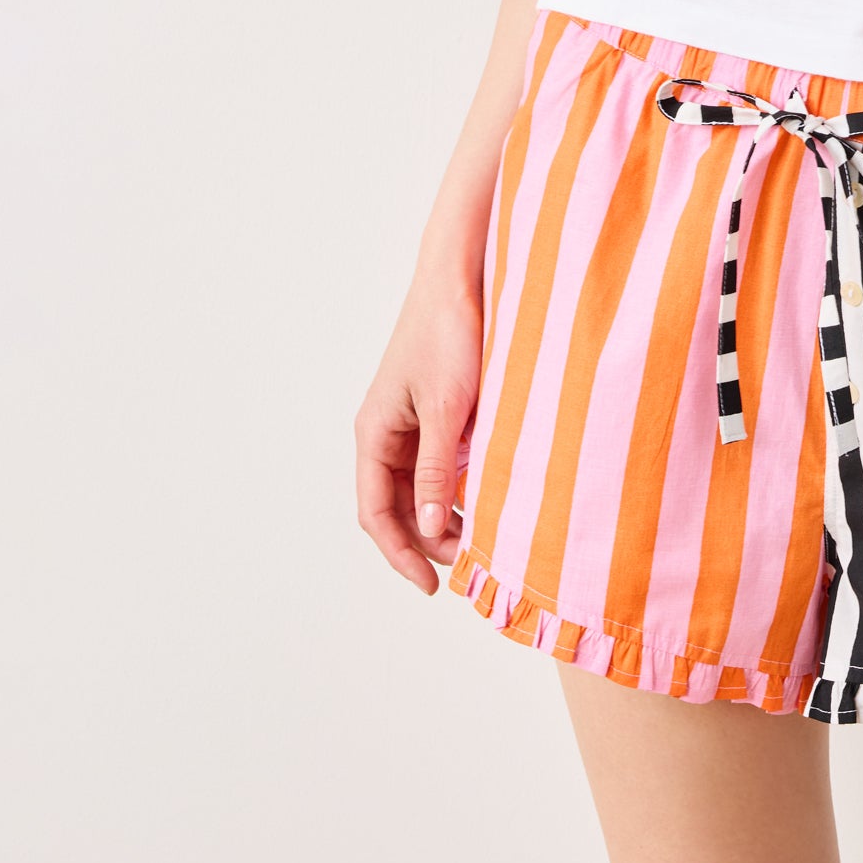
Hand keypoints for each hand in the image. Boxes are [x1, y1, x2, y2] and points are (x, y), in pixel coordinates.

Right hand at [355, 269, 484, 594]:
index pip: (375, 513)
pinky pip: (443, 463)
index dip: (400, 554)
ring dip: (445, 515)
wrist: (465, 277)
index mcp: (375, 433)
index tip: (431, 586)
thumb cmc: (449, 334)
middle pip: (397, 507)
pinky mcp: (440, 411)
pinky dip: (459, 486)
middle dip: (428, 539)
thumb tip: (425, 523)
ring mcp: (413, 422)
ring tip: (481, 538)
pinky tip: (487, 499)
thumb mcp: (447, 408)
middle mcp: (388, 433)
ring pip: (421, 488)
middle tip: (469, 563)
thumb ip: (435, 467)